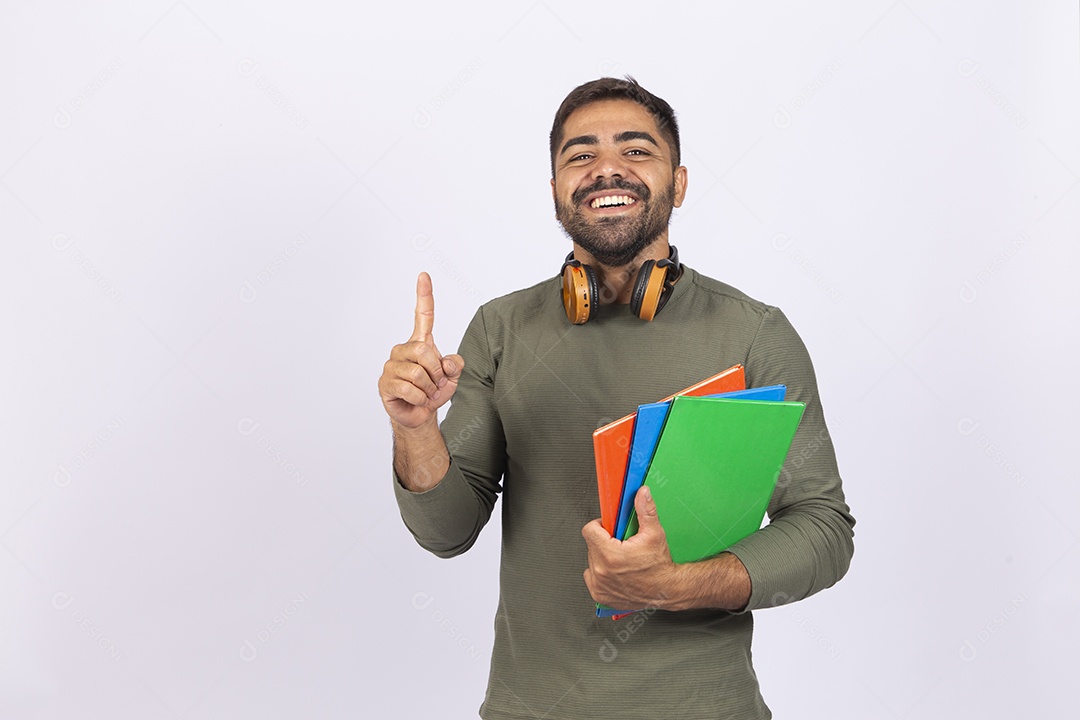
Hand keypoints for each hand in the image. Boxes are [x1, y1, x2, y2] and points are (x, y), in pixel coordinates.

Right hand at [378, 272, 464, 429]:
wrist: (418, 414)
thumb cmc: (434, 391)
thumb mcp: (452, 378)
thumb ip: (455, 366)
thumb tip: (447, 361)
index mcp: (420, 343)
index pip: (423, 315)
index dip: (424, 295)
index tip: (424, 275)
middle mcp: (403, 349)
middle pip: (425, 350)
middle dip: (437, 372)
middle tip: (436, 383)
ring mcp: (392, 365)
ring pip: (418, 373)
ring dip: (429, 388)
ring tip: (425, 393)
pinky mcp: (385, 383)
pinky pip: (410, 389)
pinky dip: (420, 399)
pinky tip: (417, 400)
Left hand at [582, 486, 678, 609]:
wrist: (667, 592)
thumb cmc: (660, 567)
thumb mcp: (654, 534)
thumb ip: (645, 510)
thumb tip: (642, 493)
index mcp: (610, 554)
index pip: (589, 530)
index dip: (600, 526)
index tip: (609, 528)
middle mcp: (601, 571)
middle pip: (592, 545)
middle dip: (604, 542)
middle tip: (621, 545)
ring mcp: (599, 584)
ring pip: (592, 560)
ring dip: (603, 557)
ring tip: (621, 559)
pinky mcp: (600, 594)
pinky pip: (592, 576)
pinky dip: (602, 573)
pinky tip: (616, 571)